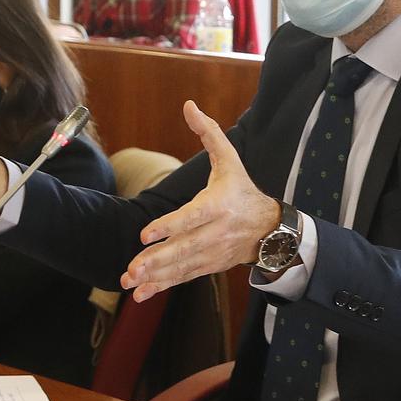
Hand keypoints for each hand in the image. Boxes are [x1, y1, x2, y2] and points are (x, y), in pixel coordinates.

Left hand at [121, 101, 275, 302]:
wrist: (271, 228)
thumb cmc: (241, 189)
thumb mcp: (229, 159)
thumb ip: (208, 134)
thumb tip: (189, 106)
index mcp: (219, 205)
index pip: (192, 217)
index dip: (169, 226)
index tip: (145, 234)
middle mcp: (216, 232)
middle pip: (184, 248)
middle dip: (157, 260)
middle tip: (131, 268)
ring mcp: (213, 252)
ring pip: (182, 266)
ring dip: (155, 277)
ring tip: (130, 282)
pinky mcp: (209, 266)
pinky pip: (184, 277)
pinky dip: (162, 286)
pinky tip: (140, 294)